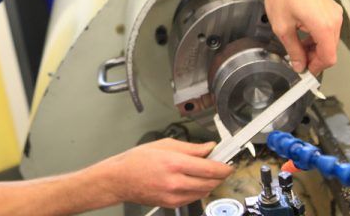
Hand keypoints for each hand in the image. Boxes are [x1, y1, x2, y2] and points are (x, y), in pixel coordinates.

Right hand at [98, 139, 232, 208]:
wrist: (120, 180)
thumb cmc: (137, 160)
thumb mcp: (164, 144)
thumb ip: (190, 147)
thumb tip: (208, 147)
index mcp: (174, 163)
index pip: (210, 168)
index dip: (224, 167)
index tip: (229, 164)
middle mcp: (176, 182)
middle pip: (210, 182)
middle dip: (219, 175)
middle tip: (220, 166)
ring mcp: (174, 196)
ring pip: (204, 192)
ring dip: (210, 183)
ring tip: (205, 172)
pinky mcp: (172, 204)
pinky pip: (194, 198)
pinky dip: (199, 190)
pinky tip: (193, 180)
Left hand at [264, 0, 342, 74]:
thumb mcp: (282, 27)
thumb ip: (293, 50)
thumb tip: (299, 63)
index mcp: (324, 25)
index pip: (329, 58)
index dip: (316, 68)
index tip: (306, 72)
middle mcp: (334, 18)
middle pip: (330, 49)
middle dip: (314, 58)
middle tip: (298, 60)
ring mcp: (334, 11)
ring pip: (329, 39)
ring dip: (314, 47)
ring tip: (297, 46)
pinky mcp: (330, 6)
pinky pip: (328, 28)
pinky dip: (317, 35)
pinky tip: (302, 34)